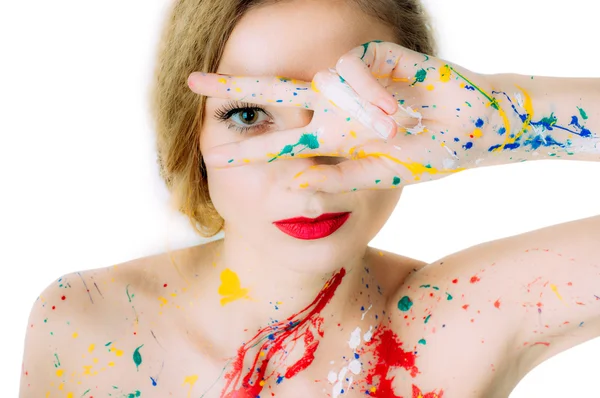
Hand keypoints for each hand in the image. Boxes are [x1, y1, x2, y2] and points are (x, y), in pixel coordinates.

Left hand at [188, 41, 500, 192]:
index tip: (210, 155)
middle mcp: (337, 107)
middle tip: (193, 81)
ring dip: (356, 111)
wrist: (475, 128)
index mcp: (335, 137)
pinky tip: (395, 111)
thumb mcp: (382, 174)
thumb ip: (338, 178)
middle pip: (276, 92)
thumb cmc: (430, 154)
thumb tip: (292, 184)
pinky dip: (369, 92)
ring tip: (396, 128)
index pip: (281, 141)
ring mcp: (355, 82)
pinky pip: (352, 67)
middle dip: (237, 86)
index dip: (247, 148)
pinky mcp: (378, 56)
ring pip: (322, 82)